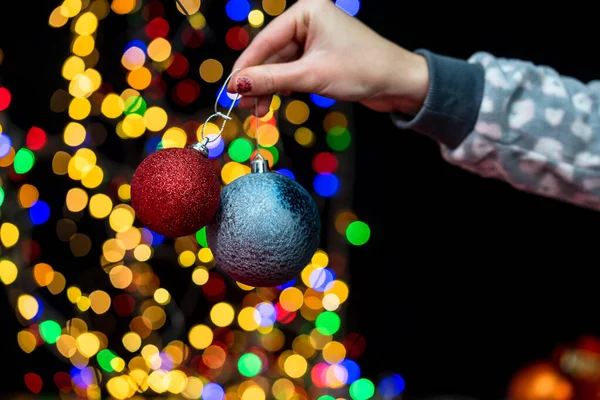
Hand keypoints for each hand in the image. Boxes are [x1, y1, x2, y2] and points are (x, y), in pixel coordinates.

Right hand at [227, 0, 429, 116]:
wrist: (399, 83)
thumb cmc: (363, 70)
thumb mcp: (311, 76)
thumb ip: (271, 80)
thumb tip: (236, 85)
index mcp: (307, 12)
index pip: (265, 41)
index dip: (245, 67)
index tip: (229, 89)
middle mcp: (308, 21)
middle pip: (271, 53)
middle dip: (257, 81)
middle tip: (242, 104)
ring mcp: (314, 39)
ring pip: (281, 65)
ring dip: (269, 87)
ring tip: (258, 110)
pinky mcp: (320, 56)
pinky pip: (293, 70)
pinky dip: (284, 86)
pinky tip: (277, 100)